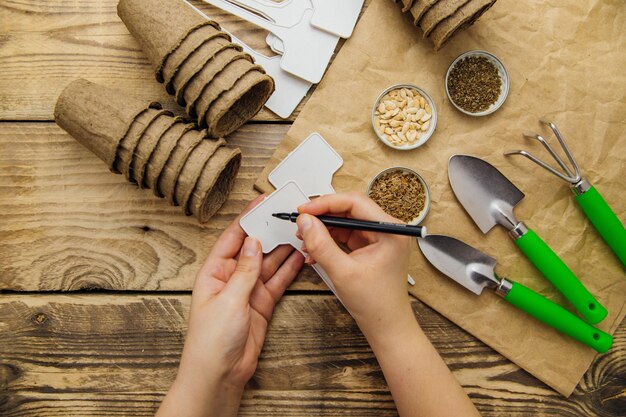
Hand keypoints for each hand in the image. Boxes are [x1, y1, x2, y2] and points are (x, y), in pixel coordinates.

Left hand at [156, 196, 303, 416]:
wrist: (219, 375)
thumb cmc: (210, 341)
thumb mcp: (228, 300)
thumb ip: (245, 270)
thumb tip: (253, 242)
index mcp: (214, 271)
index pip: (233, 237)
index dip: (248, 218)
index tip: (262, 201)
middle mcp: (231, 277)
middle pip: (253, 247)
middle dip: (270, 231)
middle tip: (288, 215)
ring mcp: (248, 290)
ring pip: (269, 263)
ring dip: (283, 249)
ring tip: (300, 232)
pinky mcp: (262, 304)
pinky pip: (278, 281)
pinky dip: (289, 269)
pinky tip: (300, 256)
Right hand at [296, 192, 413, 339]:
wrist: (386, 326)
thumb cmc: (376, 303)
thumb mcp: (343, 272)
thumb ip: (321, 244)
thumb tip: (305, 221)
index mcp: (390, 230)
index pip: (354, 202)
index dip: (325, 203)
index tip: (304, 210)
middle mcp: (387, 229)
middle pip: (349, 209)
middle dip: (322, 216)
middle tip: (301, 222)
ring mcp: (378, 237)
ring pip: (345, 221)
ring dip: (323, 229)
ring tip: (305, 239)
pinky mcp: (370, 246)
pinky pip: (345, 234)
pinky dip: (328, 240)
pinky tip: (314, 250)